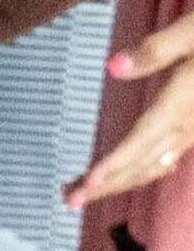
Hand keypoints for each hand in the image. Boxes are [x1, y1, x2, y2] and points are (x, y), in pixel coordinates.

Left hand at [68, 10, 193, 209]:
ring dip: (118, 181)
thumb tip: (113, 67)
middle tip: (68, 201)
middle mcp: (188, 125)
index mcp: (182, 103)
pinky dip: (140, 171)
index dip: (115, 164)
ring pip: (153, 165)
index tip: (88, 183)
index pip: (142, 140)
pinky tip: (125, 177)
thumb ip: (156, 49)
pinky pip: (166, 158)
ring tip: (82, 193)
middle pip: (142, 162)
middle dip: (106, 184)